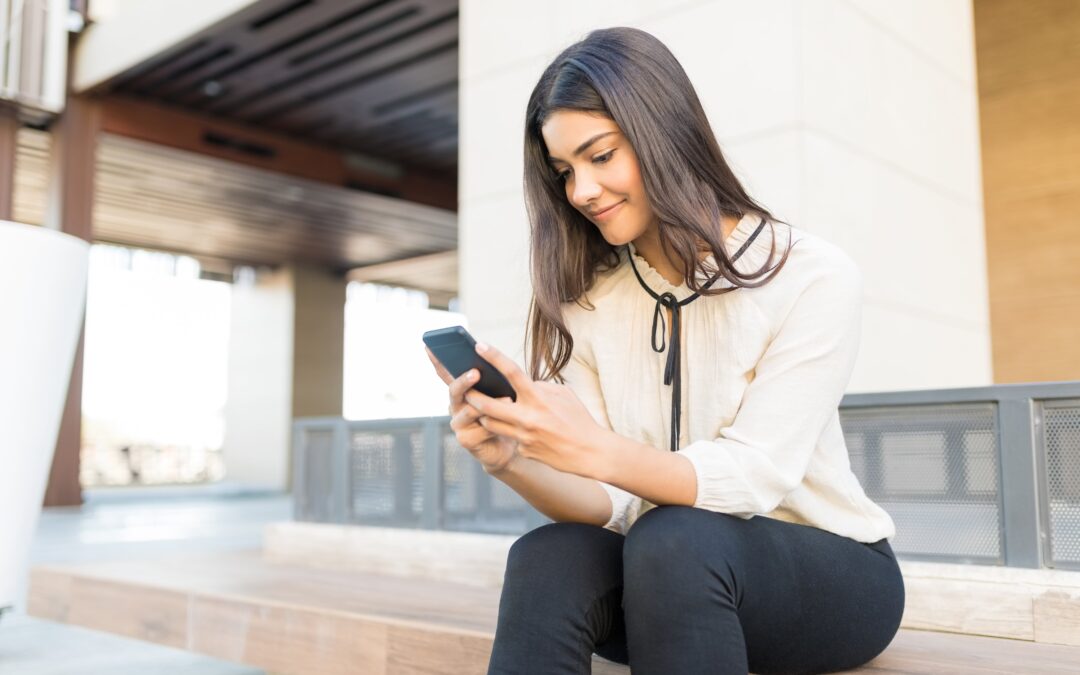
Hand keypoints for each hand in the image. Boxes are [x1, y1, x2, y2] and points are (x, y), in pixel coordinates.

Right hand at [425, 346, 518, 474]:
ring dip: (486, 404)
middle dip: (464, 381)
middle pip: (454, 390)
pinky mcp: (465, 439)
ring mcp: (458, 423)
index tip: (430, 346)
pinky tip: (506, 418)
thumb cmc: (503, 415)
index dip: (436, 360)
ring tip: (506, 398)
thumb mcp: (498, 394)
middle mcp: (455, 406)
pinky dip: (495, 423)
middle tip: (475, 373)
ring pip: (468, 410)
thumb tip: (495, 364)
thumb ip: (492, 381)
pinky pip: (481, 429)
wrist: (506, 445)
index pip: (445, 373)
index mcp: (461, 391)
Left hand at [462, 342, 610, 478]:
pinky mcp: (524, 450)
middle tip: (466, 389)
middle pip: (487, 404)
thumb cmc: (578, 419)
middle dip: (472, 395)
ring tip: (483, 408)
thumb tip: (525, 383)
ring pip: (490, 424)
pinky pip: (509, 437)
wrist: (589, 453)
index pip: (511, 372)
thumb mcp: (563, 394)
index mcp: (538, 397)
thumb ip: (540, 387)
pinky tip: (521, 431)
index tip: (480, 345)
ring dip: (484, 415)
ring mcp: (523, 436)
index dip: (493, 356)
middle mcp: (527, 416)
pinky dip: (510, 431)